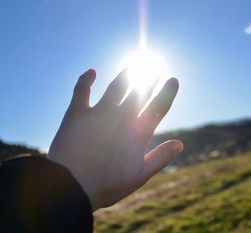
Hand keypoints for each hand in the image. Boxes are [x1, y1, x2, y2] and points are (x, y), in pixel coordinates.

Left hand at [48, 69, 182, 210]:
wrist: (71, 185)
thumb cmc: (107, 184)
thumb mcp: (139, 175)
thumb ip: (160, 158)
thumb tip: (179, 144)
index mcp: (138, 132)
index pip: (158, 107)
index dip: (167, 92)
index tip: (173, 80)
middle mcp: (121, 117)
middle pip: (139, 92)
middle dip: (148, 80)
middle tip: (153, 69)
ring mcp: (99, 112)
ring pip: (116, 86)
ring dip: (126, 74)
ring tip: (133, 65)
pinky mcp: (77, 112)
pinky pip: (82, 90)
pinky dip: (86, 79)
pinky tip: (91, 72)